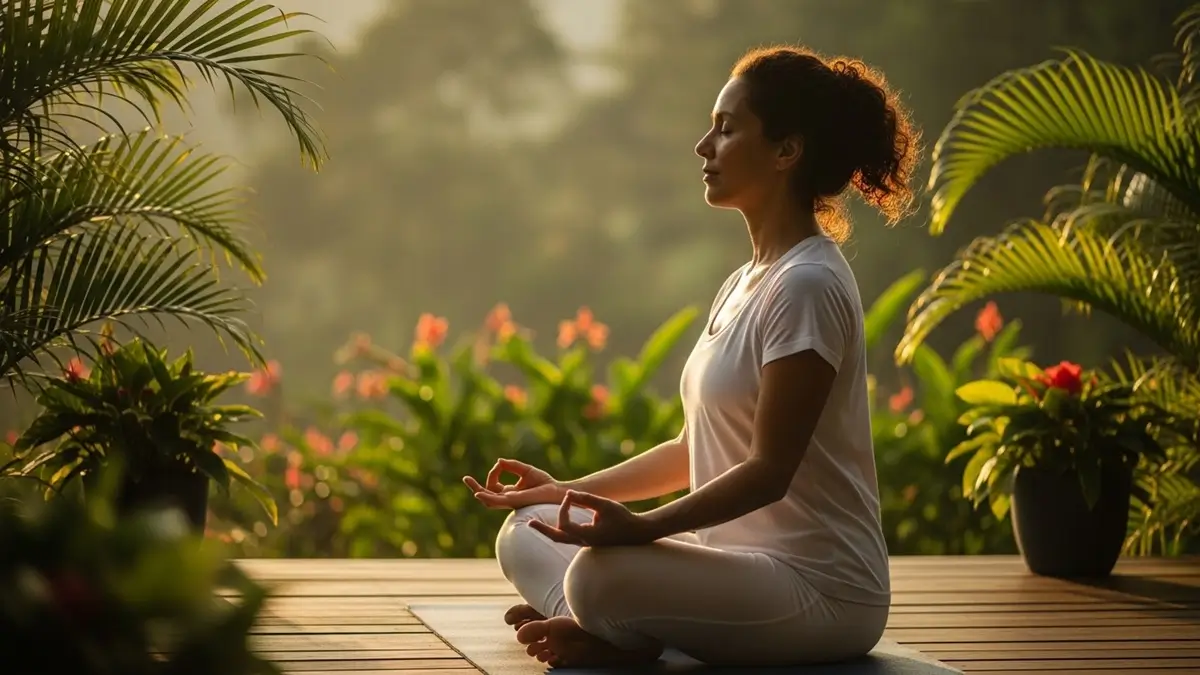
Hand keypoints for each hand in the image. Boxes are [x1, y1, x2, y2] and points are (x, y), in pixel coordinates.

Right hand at [463, 458, 565, 508]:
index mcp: (510, 492)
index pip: (494, 485)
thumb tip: (498, 461)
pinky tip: (478, 493)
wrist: (556, 491)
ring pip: (488, 500)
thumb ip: (512, 466)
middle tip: (466, 478)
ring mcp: (510, 501)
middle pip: (487, 495)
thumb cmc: (544, 483)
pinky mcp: (513, 501)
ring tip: (468, 481)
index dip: (493, 473)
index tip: (499, 465)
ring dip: (478, 491)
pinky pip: (496, 501)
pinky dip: (486, 497)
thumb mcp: (526, 470)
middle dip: (475, 487)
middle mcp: (508, 498)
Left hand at [528, 490, 660, 546]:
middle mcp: (583, 541)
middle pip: (557, 538)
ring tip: (537, 524)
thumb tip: (568, 493)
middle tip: (529, 523)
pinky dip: (560, 530)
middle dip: (542, 529)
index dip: (564, 507)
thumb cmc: (623, 518)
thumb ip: (586, 499)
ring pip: (562, 539)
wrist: (638, 533)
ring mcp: (586, 544)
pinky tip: (557, 523)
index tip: (570, 496)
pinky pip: (570, 537)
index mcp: (586, 535)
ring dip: (550, 530)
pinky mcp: (589, 542)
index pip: (565, 522)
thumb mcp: (605, 505)